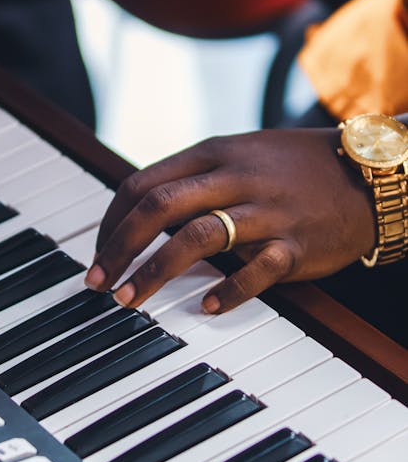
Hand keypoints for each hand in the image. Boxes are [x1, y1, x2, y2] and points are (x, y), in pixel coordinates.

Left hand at [84, 129, 376, 313]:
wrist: (364, 174)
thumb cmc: (292, 167)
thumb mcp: (239, 153)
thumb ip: (194, 176)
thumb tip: (140, 206)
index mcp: (215, 153)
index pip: (143, 183)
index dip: (111, 221)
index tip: (99, 250)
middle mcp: (235, 177)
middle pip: (158, 207)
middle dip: (119, 247)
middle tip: (97, 280)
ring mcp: (266, 211)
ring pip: (196, 237)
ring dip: (154, 272)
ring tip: (130, 300)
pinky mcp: (295, 244)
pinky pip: (256, 271)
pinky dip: (228, 291)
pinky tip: (206, 308)